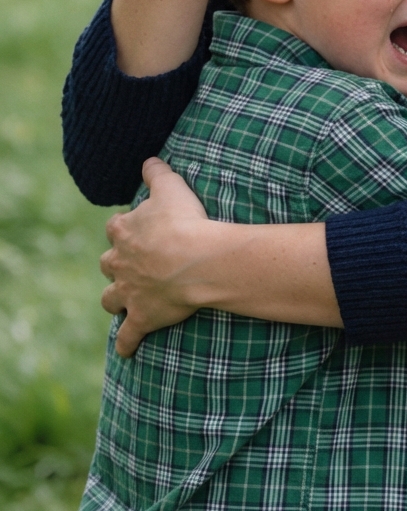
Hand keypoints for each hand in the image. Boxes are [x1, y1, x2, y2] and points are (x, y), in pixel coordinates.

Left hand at [100, 159, 210, 356]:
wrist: (195, 261)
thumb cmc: (184, 221)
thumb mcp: (171, 187)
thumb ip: (156, 172)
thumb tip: (148, 160)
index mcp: (123, 232)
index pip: (115, 227)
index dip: (125, 228)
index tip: (138, 229)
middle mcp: (119, 263)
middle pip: (108, 264)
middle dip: (115, 264)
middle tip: (133, 265)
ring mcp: (128, 293)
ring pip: (110, 300)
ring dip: (115, 300)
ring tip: (123, 302)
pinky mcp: (141, 317)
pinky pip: (128, 336)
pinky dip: (127, 343)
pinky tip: (127, 350)